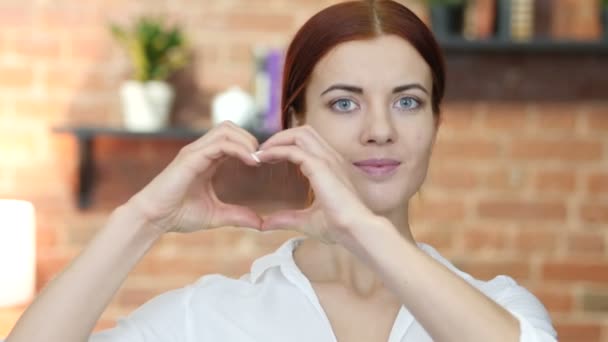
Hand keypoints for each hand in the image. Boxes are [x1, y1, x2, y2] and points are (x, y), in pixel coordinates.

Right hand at [126, 121, 263, 234]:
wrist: (153, 218)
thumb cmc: (178, 215)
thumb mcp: (216, 215)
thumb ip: (238, 216)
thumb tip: (261, 224)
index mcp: (207, 159)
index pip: (232, 139)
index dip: (251, 146)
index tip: (265, 163)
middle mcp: (200, 151)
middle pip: (230, 127)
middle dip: (250, 138)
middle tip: (263, 159)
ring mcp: (194, 151)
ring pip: (226, 129)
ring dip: (247, 140)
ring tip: (257, 159)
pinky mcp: (190, 157)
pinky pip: (220, 143)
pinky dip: (239, 148)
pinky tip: (251, 161)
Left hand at [256, 125, 376, 245]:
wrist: (356, 230)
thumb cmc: (340, 227)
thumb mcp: (306, 221)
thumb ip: (285, 219)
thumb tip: (265, 224)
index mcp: (331, 168)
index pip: (308, 144)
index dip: (287, 145)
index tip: (267, 158)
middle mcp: (330, 159)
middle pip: (303, 132)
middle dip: (280, 137)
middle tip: (261, 151)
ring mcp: (327, 160)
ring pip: (299, 134)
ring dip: (277, 140)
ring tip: (261, 152)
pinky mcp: (321, 167)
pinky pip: (293, 150)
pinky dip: (276, 151)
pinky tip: (262, 158)